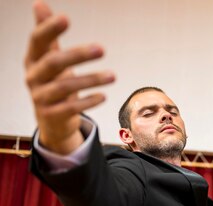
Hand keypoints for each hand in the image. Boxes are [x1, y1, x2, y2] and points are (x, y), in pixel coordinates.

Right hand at [24, 0, 114, 153]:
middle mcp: (33, 77)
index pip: (37, 40)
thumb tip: (40, 4)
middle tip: (101, 48)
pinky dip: (88, 101)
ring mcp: (40, 97)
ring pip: (64, 87)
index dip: (49, 29)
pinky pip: (70, 108)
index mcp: (33, 59)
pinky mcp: (51, 115)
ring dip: (90, 79)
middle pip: (53, 63)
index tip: (65, 18)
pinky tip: (103, 96)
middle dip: (77, 55)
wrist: (51, 120)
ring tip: (113, 75)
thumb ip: (48, 35)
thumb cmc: (53, 83)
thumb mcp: (49, 59)